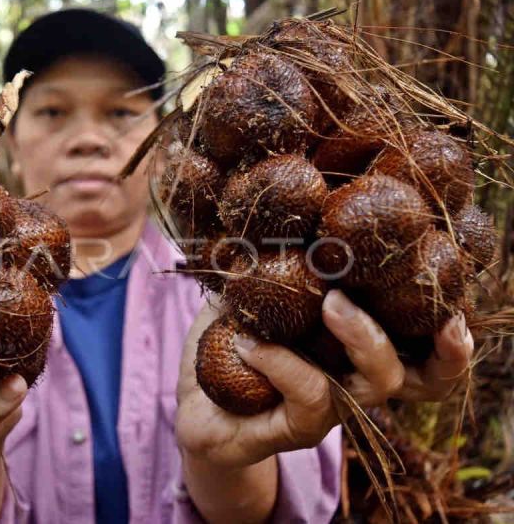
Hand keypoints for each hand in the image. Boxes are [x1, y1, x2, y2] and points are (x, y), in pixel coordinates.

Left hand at [176, 289, 473, 468]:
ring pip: (376, 382)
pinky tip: (249, 343)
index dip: (448, 339)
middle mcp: (353, 381)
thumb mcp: (249, 299)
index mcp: (353, 350)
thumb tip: (275, 215)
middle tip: (372, 290)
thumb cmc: (231, 349)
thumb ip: (269, 265)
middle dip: (424, 335)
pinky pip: (310, 395)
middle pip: (422, 375)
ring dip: (360, 335)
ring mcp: (330, 410)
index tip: (450, 306)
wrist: (195, 411)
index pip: (421, 349)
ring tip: (329, 303)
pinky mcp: (297, 430)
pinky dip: (282, 362)